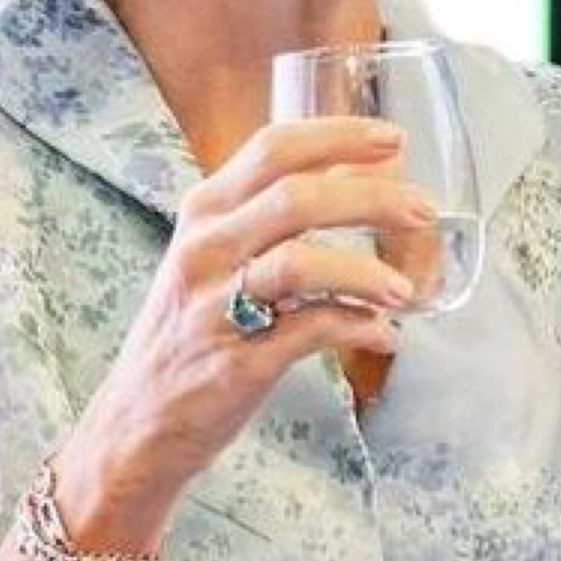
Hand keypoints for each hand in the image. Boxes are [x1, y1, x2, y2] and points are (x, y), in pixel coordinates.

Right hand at [57, 116, 429, 532]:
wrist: (137, 423)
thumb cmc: (188, 334)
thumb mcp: (211, 259)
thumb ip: (267, 219)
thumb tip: (355, 183)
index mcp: (204, 212)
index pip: (273, 149)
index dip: (338, 136)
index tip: (392, 139)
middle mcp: (205, 249)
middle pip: (297, 197)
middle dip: (373, 198)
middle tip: (423, 210)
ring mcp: (216, 306)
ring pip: (302, 261)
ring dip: (366, 271)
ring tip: (405, 290)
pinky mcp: (237, 362)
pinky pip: (311, 329)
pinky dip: (357, 327)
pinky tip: (382, 334)